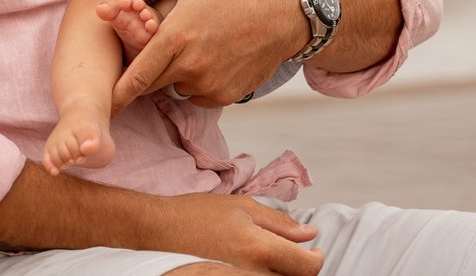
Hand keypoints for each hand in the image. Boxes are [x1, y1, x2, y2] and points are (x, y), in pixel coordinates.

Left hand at [112, 0, 303, 109]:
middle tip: (155, 57)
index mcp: (176, 36)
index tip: (106, 106)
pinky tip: (212, 58)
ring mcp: (209, 84)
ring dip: (176, 74)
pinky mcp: (226, 95)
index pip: (137, 76)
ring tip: (195, 47)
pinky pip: (199, 95)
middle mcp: (190, 65)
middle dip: (147, 76)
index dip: (118, 95)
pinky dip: (198, 82)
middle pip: (152, 85)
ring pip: (177, 88)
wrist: (280, 14)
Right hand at [143, 192, 322, 275]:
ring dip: (282, 272)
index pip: (307, 266)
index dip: (317, 258)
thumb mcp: (242, 207)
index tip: (314, 249)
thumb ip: (280, 223)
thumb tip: (309, 234)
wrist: (158, 231)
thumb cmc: (195, 215)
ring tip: (271, 257)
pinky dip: (264, 275)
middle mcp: (252, 274)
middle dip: (299, 267)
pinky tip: (256, 265)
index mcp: (259, 249)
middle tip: (294, 252)